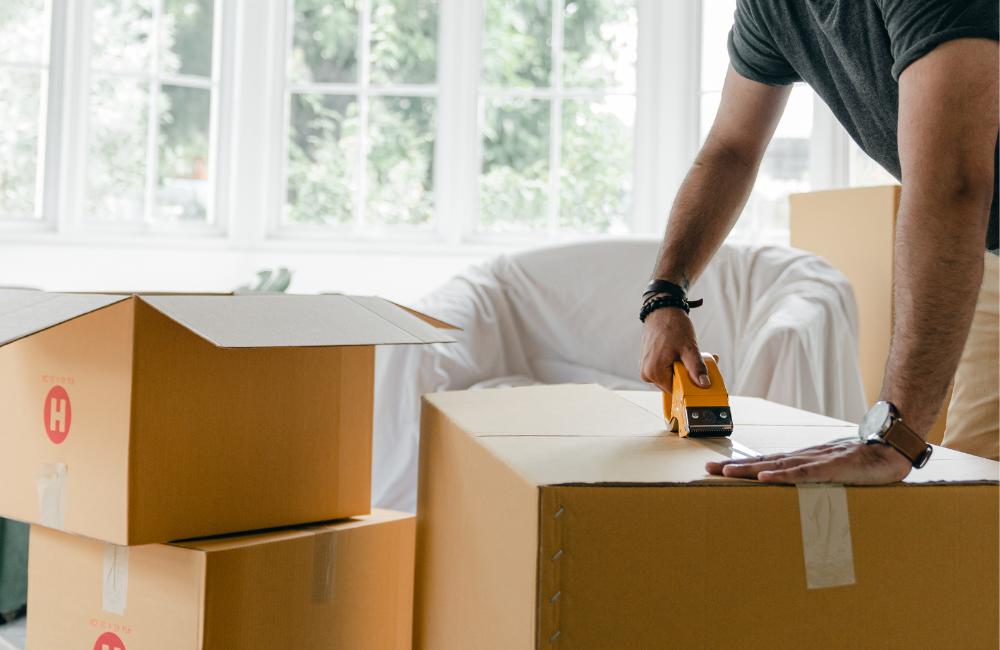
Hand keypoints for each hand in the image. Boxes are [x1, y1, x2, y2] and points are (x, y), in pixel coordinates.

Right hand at [639, 305, 709, 393]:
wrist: (661, 310)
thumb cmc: (673, 325)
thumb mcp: (689, 348)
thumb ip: (696, 368)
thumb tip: (704, 384)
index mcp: (654, 372)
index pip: (676, 390)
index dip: (690, 384)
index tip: (702, 375)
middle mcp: (646, 373)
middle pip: (673, 384)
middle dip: (688, 375)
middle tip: (702, 361)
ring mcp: (645, 368)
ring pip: (670, 376)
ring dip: (683, 369)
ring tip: (691, 354)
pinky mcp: (648, 362)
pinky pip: (664, 370)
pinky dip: (676, 364)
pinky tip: (682, 353)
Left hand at [705, 439, 912, 484]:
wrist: (891, 451)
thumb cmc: (863, 463)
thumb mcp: (832, 472)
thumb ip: (814, 479)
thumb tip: (793, 489)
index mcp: (803, 460)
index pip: (766, 462)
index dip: (741, 466)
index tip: (717, 469)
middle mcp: (804, 457)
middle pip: (763, 462)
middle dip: (734, 467)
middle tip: (708, 471)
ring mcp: (816, 460)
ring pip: (777, 465)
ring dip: (749, 470)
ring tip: (726, 474)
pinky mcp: (832, 467)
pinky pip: (802, 473)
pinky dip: (782, 476)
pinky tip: (765, 478)